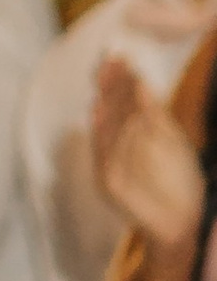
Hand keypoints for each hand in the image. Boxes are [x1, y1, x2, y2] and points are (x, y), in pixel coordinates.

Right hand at [94, 56, 204, 260]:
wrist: (180, 223)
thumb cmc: (179, 183)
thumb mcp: (171, 143)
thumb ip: (154, 116)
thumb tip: (143, 82)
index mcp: (129, 139)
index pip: (122, 104)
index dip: (120, 80)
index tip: (120, 56)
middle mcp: (115, 150)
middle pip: (111, 111)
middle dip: (109, 85)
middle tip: (109, 59)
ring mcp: (110, 166)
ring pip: (107, 128)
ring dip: (105, 102)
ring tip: (107, 76)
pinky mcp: (109, 182)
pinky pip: (106, 152)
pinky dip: (102, 132)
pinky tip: (100, 111)